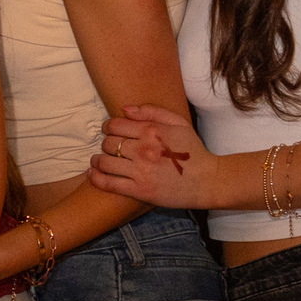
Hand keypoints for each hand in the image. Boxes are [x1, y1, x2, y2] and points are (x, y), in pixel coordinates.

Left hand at [88, 102, 210, 208]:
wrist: (207, 181)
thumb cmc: (192, 151)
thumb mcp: (178, 123)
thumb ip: (151, 112)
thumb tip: (124, 109)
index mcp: (152, 131)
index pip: (115, 125)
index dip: (107, 127)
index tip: (108, 130)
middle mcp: (144, 150)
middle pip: (108, 143)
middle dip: (105, 143)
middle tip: (108, 147)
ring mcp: (141, 171)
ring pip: (105, 162)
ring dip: (97, 161)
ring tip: (98, 161)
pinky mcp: (140, 190)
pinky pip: (109, 184)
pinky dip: (96, 179)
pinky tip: (92, 174)